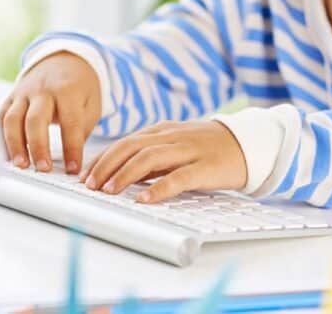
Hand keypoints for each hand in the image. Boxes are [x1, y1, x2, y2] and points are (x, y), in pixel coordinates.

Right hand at [0, 52, 101, 173]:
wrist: (64, 60)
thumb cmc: (80, 87)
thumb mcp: (92, 103)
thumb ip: (82, 128)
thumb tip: (71, 160)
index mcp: (68, 91)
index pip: (71, 123)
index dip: (72, 148)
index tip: (73, 169)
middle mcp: (42, 90)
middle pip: (36, 120)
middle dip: (38, 147)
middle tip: (43, 169)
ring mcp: (23, 93)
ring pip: (12, 119)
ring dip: (14, 144)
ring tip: (21, 165)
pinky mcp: (11, 97)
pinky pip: (0, 117)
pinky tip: (2, 156)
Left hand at [80, 120, 247, 202]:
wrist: (247, 144)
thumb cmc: (207, 148)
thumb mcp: (176, 146)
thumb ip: (152, 156)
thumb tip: (120, 174)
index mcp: (162, 130)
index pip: (124, 142)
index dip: (102, 158)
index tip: (84, 176)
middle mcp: (172, 136)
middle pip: (131, 147)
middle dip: (106, 166)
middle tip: (90, 185)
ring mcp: (188, 150)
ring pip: (149, 158)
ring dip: (125, 175)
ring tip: (109, 191)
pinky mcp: (205, 167)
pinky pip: (178, 177)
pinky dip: (158, 189)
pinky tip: (144, 200)